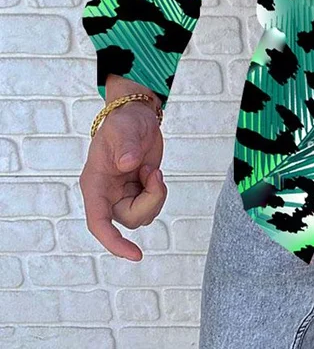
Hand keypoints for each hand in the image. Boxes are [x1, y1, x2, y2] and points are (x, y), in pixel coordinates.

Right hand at [80, 85, 165, 260]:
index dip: (114, 242)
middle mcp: (106, 196)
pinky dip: (159, 192)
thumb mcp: (124, 130)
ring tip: (152, 170)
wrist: (136, 116)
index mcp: (95, 185)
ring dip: (156, 195)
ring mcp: (122, 196)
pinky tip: (154, 173)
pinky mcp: (138, 192)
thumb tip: (129, 164)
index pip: (99, 222)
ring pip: (144, 215)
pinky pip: (152, 205)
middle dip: (150, 200)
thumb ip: (125, 146)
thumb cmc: (124, 122)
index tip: (135, 256)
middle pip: (130, 219)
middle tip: (155, 173)